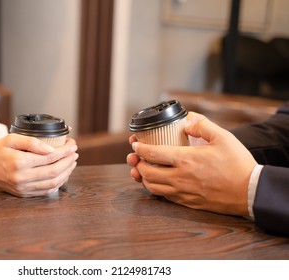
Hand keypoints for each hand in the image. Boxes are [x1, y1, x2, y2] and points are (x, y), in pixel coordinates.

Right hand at [0, 134, 77, 196]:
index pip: (50, 157)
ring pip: (53, 183)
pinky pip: (46, 191)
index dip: (64, 151)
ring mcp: (23, 188)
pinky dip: (58, 184)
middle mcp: (22, 177)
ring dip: (66, 173)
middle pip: (54, 171)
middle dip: (68, 162)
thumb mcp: (11, 139)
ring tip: (71, 163)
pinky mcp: (24, 194)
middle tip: (75, 154)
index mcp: (19, 162)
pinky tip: (63, 175)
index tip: (72, 145)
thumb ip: (32, 142)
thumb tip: (51, 149)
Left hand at [126, 112, 256, 216]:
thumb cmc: (237, 164)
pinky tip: (157, 182)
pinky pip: (164, 197)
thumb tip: (187, 120)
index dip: (139, 148)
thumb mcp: (223, 137)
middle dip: (137, 163)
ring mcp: (183, 192)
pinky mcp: (188, 203)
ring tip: (142, 169)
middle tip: (136, 156)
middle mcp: (180, 178)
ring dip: (143, 178)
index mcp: (186, 159)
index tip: (135, 143)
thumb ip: (202, 125)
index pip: (152, 154)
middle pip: (147, 172)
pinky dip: (155, 188)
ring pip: (152, 187)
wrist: (251, 192)